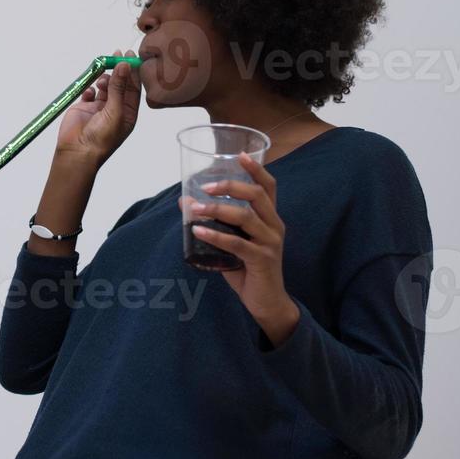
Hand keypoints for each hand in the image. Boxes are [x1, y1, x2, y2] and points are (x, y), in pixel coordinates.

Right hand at [54, 48, 140, 166]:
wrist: (77, 151)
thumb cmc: (101, 138)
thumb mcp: (115, 111)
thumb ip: (119, 87)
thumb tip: (124, 65)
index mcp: (128, 113)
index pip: (134, 88)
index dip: (133, 72)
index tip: (131, 55)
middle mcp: (115, 109)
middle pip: (120, 84)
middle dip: (119, 70)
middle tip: (117, 54)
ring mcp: (99, 108)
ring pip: (105, 86)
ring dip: (104, 79)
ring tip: (101, 79)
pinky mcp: (84, 107)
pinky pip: (89, 92)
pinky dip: (90, 88)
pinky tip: (90, 92)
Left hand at [186, 153, 299, 343]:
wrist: (267, 303)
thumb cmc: (249, 270)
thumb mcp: (232, 243)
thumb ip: (214, 224)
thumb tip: (185, 203)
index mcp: (270, 219)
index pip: (268, 187)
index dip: (257, 169)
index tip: (240, 155)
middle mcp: (274, 226)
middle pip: (258, 195)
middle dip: (230, 186)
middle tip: (205, 187)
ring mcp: (271, 243)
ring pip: (246, 217)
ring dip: (217, 210)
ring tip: (195, 210)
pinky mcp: (262, 260)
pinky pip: (237, 244)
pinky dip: (216, 236)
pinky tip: (198, 232)